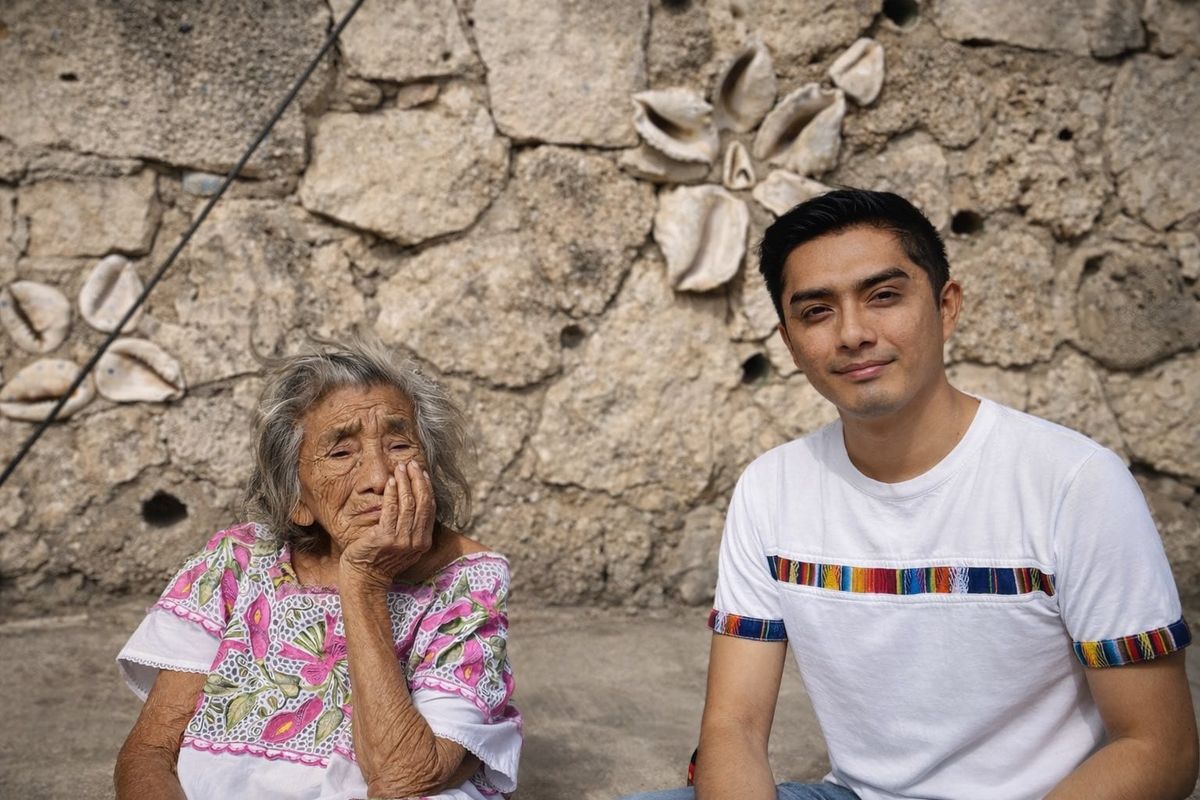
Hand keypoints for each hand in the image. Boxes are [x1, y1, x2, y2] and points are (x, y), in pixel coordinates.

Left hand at [340, 460, 434, 589]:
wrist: (364, 578)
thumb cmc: (380, 559)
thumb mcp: (403, 545)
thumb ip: (412, 528)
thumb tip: (414, 500)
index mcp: (423, 542)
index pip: (430, 508)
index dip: (427, 488)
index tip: (422, 472)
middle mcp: (416, 542)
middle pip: (422, 503)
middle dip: (417, 480)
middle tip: (411, 464)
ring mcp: (401, 541)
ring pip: (408, 504)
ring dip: (405, 482)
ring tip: (400, 468)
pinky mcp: (385, 538)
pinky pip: (391, 510)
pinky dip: (392, 494)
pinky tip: (391, 482)